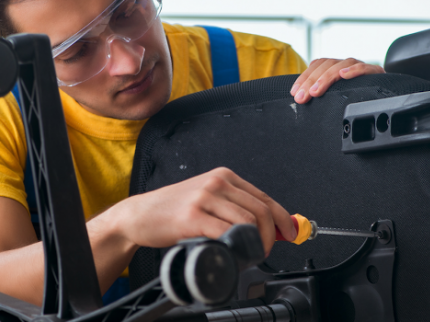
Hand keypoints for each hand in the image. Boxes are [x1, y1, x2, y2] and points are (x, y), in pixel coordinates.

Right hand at [113, 167, 296, 255]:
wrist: (139, 214)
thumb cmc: (172, 209)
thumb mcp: (207, 198)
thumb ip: (234, 207)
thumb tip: (268, 225)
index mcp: (223, 176)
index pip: (264, 197)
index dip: (282, 218)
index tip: (290, 233)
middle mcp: (216, 182)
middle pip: (260, 210)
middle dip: (270, 236)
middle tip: (265, 249)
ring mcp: (204, 198)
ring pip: (247, 222)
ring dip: (256, 243)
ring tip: (250, 253)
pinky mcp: (192, 217)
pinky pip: (226, 232)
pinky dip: (237, 246)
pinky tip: (233, 252)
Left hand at [290, 58, 384, 103]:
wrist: (387, 95)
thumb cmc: (356, 98)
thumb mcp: (335, 97)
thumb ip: (321, 95)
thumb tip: (300, 101)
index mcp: (336, 68)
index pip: (317, 65)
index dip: (304, 77)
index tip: (294, 92)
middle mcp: (347, 65)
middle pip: (326, 65)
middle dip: (311, 81)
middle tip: (302, 97)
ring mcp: (361, 66)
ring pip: (342, 64)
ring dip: (326, 78)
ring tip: (316, 91)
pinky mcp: (376, 73)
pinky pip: (365, 68)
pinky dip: (354, 70)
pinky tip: (344, 75)